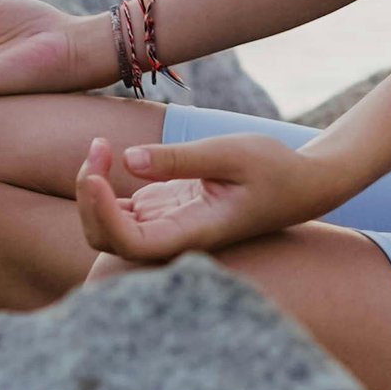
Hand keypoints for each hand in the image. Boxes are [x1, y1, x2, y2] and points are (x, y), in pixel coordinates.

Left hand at [75, 130, 327, 268]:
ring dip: (93, 191)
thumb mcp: (230, 153)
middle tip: (99, 145)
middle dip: (90, 197)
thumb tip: (128, 160)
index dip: (103, 215)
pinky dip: (104, 187)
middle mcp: (174, 238)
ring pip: (108, 228)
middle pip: (109, 240)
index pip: (132, 244)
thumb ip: (180, 159)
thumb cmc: (273, 168)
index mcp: (193, 234)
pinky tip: (109, 154)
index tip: (97, 173)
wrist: (300, 184)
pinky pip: (118, 212)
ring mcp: (166, 226)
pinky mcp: (164, 210)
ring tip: (100, 146)